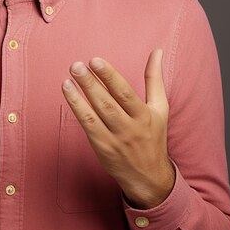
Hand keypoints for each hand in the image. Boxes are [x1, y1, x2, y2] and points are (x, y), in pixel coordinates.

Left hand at [61, 50, 174, 208]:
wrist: (149, 178)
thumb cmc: (153, 136)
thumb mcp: (160, 108)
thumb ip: (155, 79)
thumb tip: (157, 51)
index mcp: (145, 115)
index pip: (125, 93)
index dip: (109, 76)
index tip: (95, 60)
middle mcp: (130, 128)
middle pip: (108, 103)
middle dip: (91, 83)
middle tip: (77, 65)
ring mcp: (114, 139)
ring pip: (95, 114)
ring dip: (80, 95)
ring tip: (69, 76)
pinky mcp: (102, 148)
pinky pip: (87, 126)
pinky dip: (76, 108)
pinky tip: (68, 92)